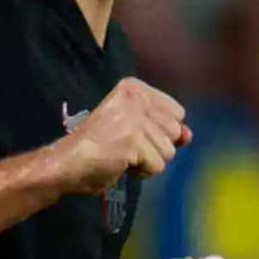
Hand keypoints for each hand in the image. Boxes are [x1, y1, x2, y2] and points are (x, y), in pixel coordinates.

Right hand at [50, 77, 192, 194]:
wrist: (69, 160)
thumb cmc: (98, 144)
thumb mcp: (134, 127)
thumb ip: (163, 128)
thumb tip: (188, 135)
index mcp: (134, 87)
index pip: (176, 112)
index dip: (160, 130)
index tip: (134, 132)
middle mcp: (137, 98)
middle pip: (174, 131)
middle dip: (156, 146)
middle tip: (127, 145)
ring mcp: (136, 119)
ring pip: (168, 151)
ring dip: (148, 160)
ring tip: (123, 154)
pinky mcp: (134, 141)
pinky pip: (157, 166)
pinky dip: (142, 171)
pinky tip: (122, 163)